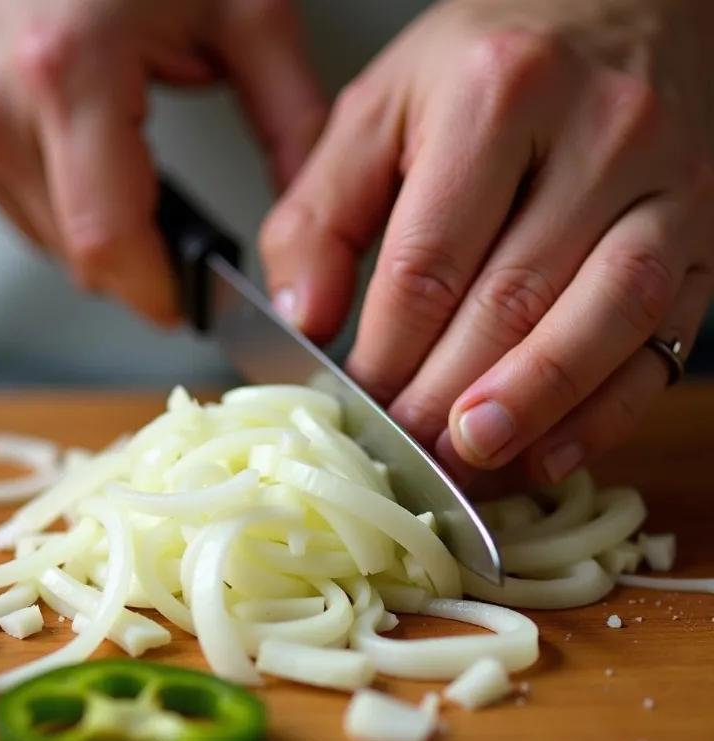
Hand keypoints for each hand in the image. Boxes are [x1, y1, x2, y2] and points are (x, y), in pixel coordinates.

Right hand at [0, 0, 325, 323]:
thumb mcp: (246, 16)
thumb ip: (292, 123)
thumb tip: (308, 216)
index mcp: (69, 75)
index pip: (111, 246)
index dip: (161, 294)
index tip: (195, 305)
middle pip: (82, 258)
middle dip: (144, 270)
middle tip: (189, 246)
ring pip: (53, 245)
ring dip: (110, 240)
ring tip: (148, 195)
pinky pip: (26, 212)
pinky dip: (75, 212)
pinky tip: (106, 175)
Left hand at [261, 0, 713, 485]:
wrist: (620, 8)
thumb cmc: (491, 62)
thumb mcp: (379, 111)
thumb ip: (323, 211)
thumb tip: (303, 315)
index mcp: (497, 98)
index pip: (428, 262)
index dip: (386, 349)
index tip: (358, 398)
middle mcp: (598, 135)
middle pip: (512, 300)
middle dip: (447, 395)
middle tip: (405, 451)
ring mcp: (667, 185)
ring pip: (603, 319)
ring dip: (534, 406)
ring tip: (473, 459)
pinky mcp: (704, 232)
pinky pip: (664, 334)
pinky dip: (609, 408)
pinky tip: (554, 448)